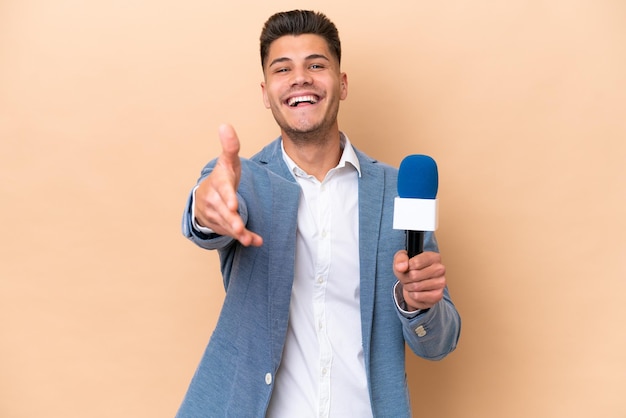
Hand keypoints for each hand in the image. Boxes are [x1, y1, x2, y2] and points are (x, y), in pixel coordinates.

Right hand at [193, 124, 262, 246]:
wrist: (206, 194)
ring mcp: (214, 214)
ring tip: (250, 240)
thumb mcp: (227, 161)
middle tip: (240, 228)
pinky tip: (256, 241)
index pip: (222, 189)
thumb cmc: (223, 176)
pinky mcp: (219, 225)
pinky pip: (231, 232)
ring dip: (239, 232)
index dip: (227, 197)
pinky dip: (245, 237)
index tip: (233, 205)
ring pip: (227, 224)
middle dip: (232, 220)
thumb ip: (230, 146)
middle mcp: (213, 199)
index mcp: (218, 181)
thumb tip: (225, 125)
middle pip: (223, 211)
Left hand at [393, 250, 445, 310]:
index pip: (416, 262)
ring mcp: (441, 282)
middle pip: (414, 275)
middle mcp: (440, 269)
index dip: (406, 267)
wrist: (415, 286)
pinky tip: (417, 291)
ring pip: (416, 286)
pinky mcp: (438, 295)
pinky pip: (418, 296)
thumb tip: (401, 267)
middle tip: (408, 277)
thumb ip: (400, 259)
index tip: (408, 267)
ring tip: (412, 283)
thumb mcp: (402, 259)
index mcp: (434, 257)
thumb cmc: (410, 270)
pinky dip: (412, 295)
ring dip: (408, 286)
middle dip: (406, 278)